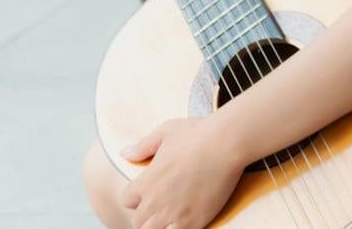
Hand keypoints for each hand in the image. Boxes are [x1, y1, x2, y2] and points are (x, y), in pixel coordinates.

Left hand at [119, 117, 246, 228]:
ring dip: (160, 225)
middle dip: (147, 214)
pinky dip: (177, 228)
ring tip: (172, 215)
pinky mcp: (193, 221)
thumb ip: (143, 146)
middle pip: (138, 221)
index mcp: (145, 182)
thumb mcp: (165, 132)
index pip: (127, 200)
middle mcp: (154, 202)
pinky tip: (186, 219)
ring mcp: (173, 214)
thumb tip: (125, 153)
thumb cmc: (198, 134)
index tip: (150, 192)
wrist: (226, 144)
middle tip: (163, 205)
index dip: (138, 197)